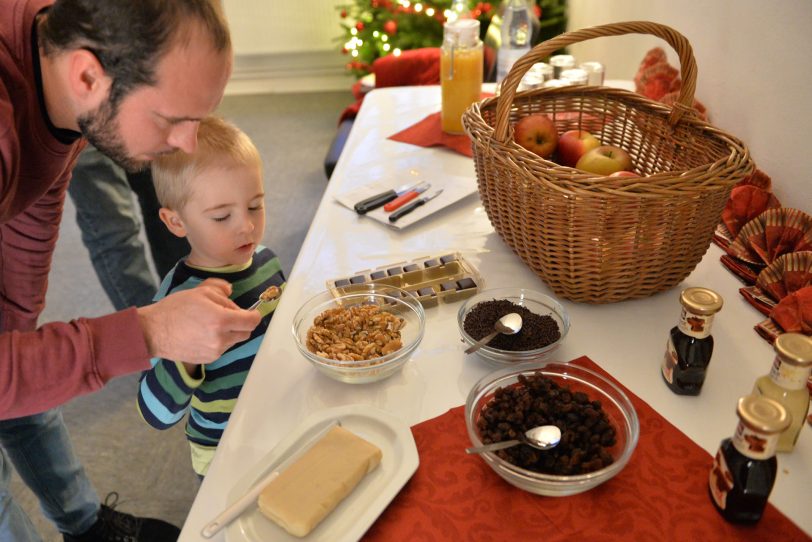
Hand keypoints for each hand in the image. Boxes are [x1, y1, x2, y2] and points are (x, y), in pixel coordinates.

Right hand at [137, 278, 261, 363]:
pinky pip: (222, 349)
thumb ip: (220, 289)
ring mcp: (215, 351)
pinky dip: (219, 341)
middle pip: (245, 332)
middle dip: (240, 323)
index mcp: (221, 320)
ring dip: (229, 332)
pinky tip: (203, 334)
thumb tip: (231, 291)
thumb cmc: (175, 309)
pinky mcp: (208, 360)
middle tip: (226, 315)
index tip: (251, 312)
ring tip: (209, 324)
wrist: (153, 332)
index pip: (251, 321)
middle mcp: (220, 339)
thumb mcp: (199, 292)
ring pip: (234, 341)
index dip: (254, 315)